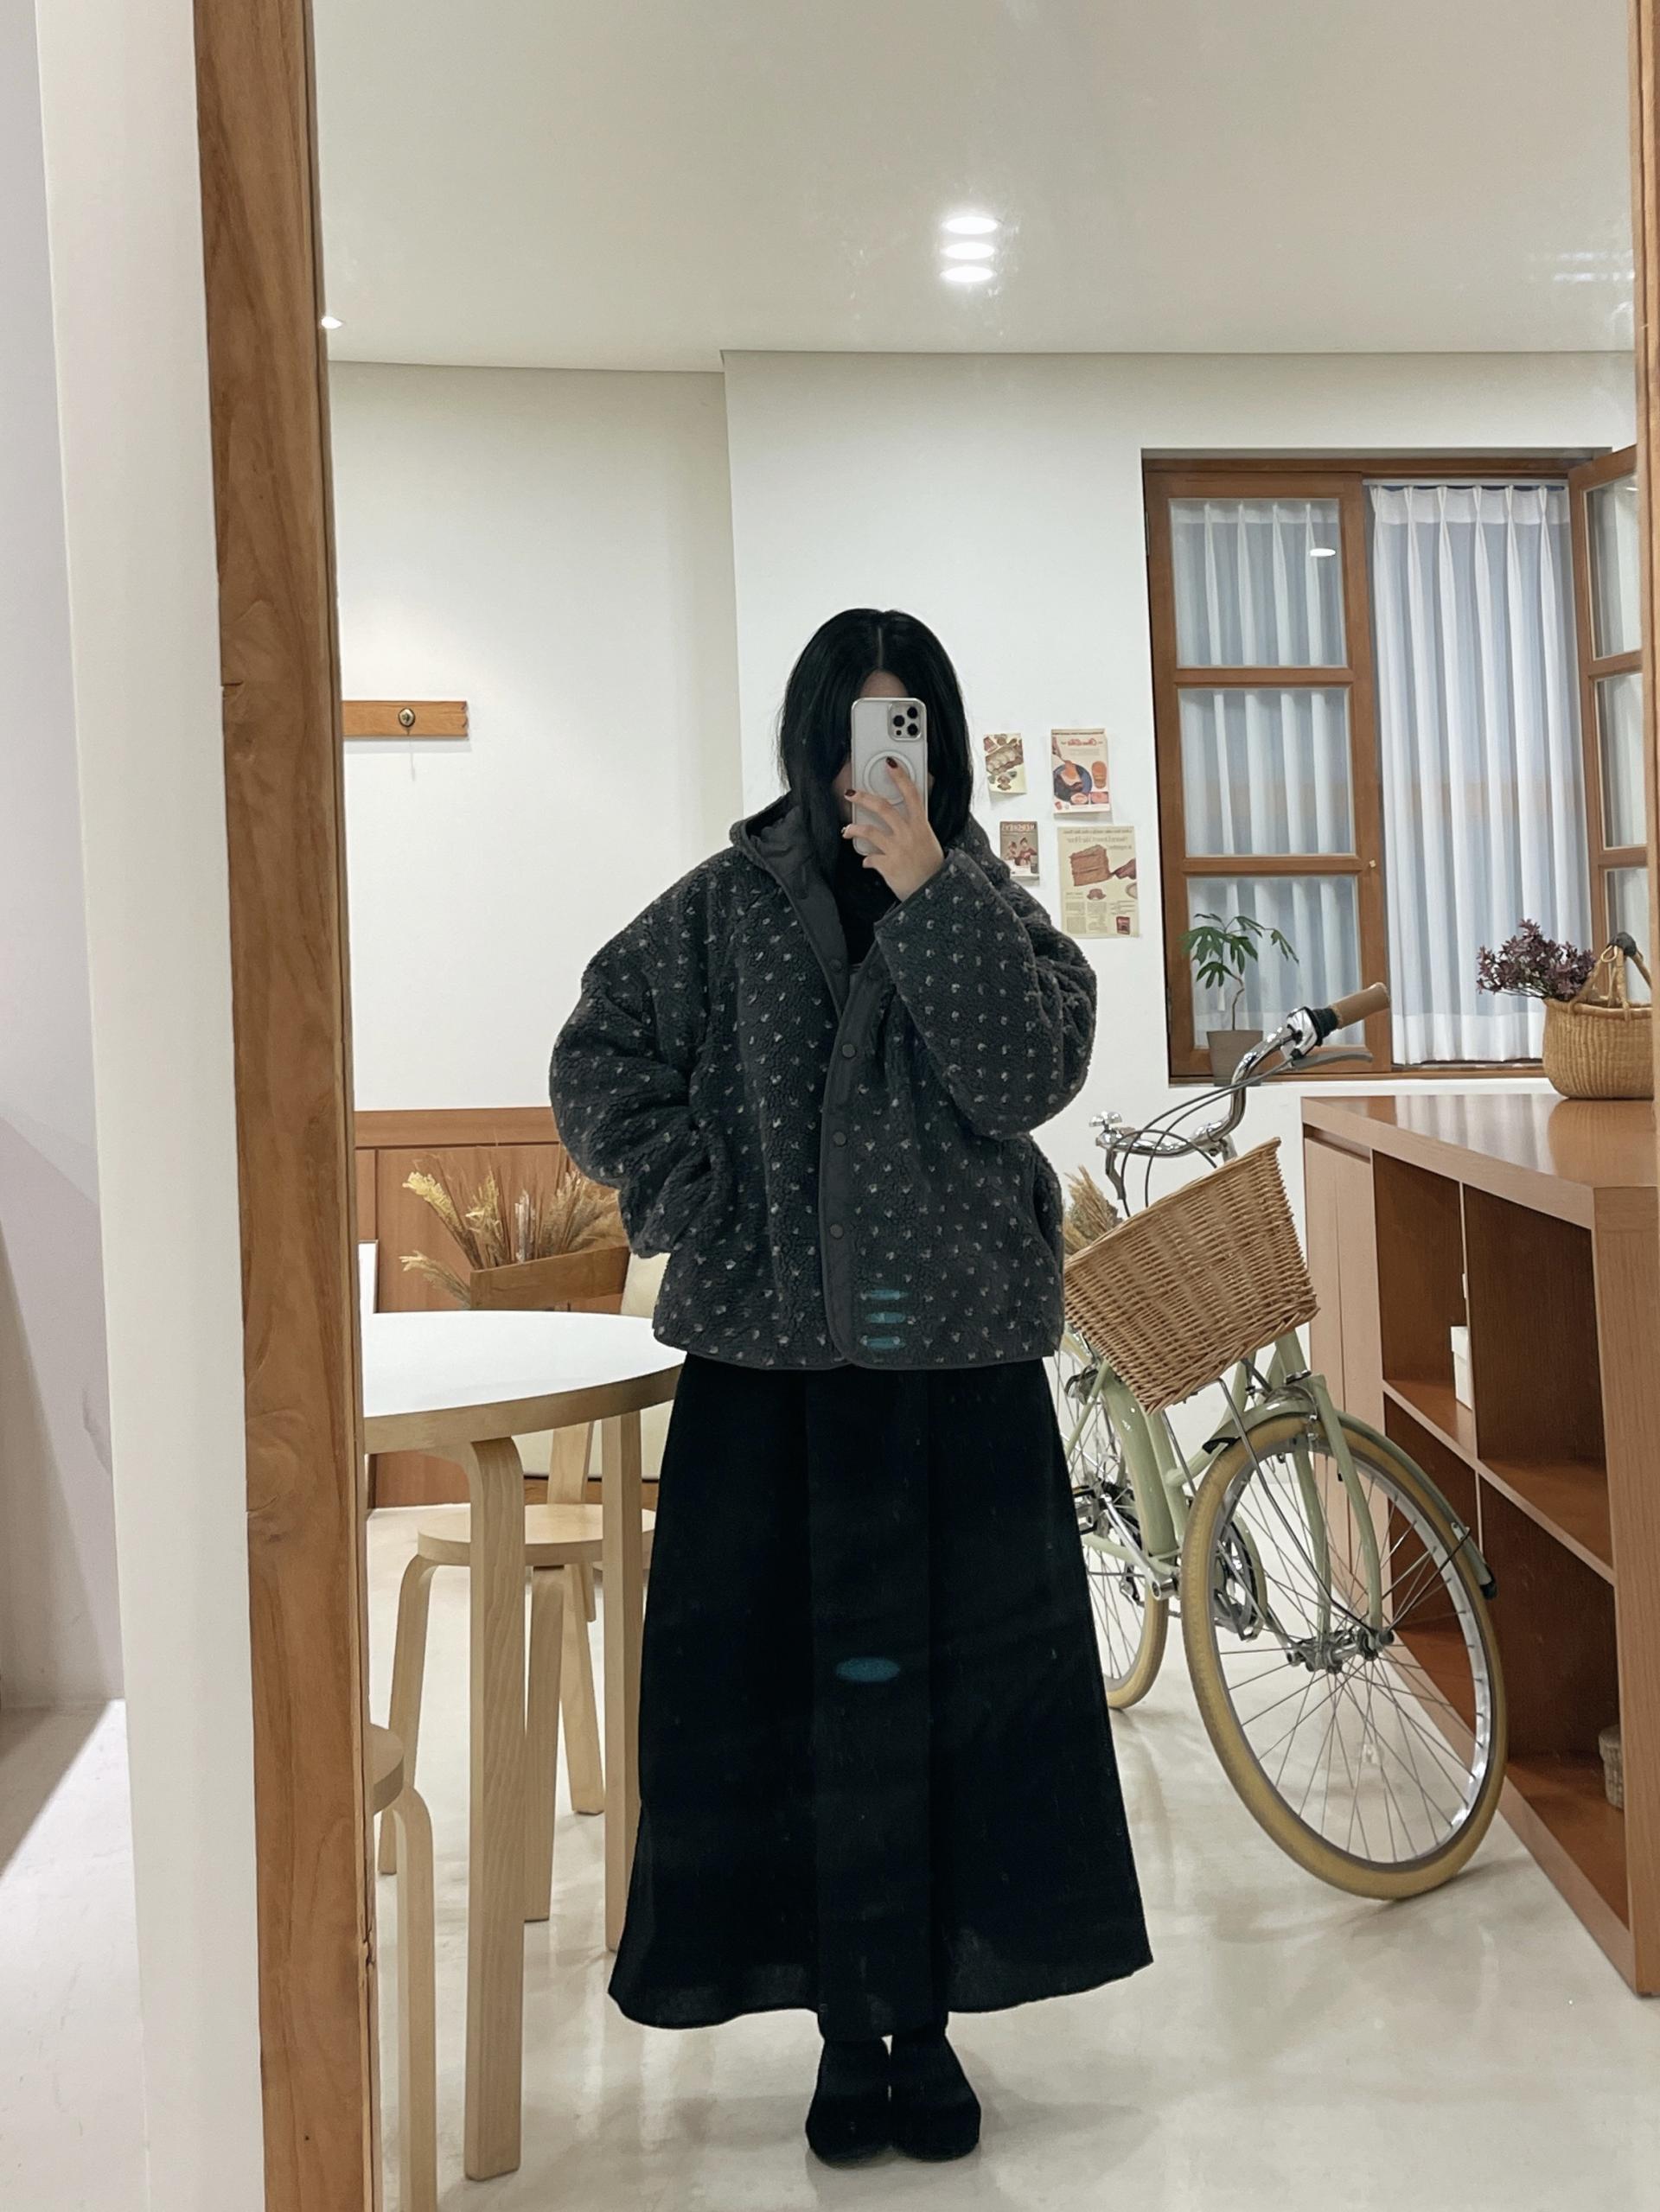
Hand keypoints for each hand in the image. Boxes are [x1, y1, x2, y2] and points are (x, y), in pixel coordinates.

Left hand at [843, 756, 943, 898]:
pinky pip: (870, 858)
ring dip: (854, 829)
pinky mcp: (888, 865)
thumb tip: (901, 823)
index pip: (912, 795)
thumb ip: (915, 829)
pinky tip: (867, 861)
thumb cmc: (932, 868)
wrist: (933, 892)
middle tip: (851, 793)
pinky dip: (867, 860)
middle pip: (883, 807)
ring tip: (847, 830)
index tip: (890, 764)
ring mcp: (897, 849)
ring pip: (869, 831)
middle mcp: (908, 834)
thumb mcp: (929, 842)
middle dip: (863, 797)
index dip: (900, 777)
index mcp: (921, 826)